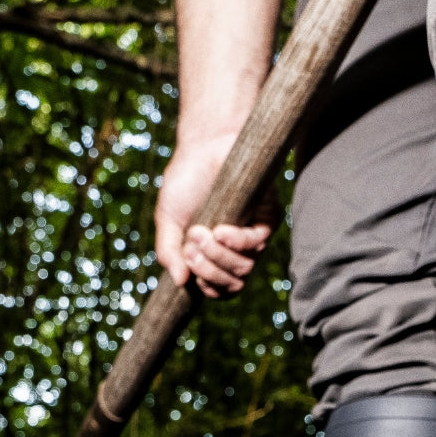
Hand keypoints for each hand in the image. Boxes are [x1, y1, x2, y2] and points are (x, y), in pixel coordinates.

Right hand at [154, 134, 277, 297]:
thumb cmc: (185, 181)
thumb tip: (180, 281)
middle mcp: (236, 251)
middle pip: (234, 284)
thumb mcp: (168, 220)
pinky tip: (220, 230)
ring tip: (199, 232)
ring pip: (245, 268)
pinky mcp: (267, 218)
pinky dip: (237, 242)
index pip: (221, 290)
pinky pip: (257, 243)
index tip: (189, 266)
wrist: (202, 146)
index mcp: (215, 256)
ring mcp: (253, 236)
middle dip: (208, 270)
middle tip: (190, 245)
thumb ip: (169, 252)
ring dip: (217, 255)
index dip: (208, 287)